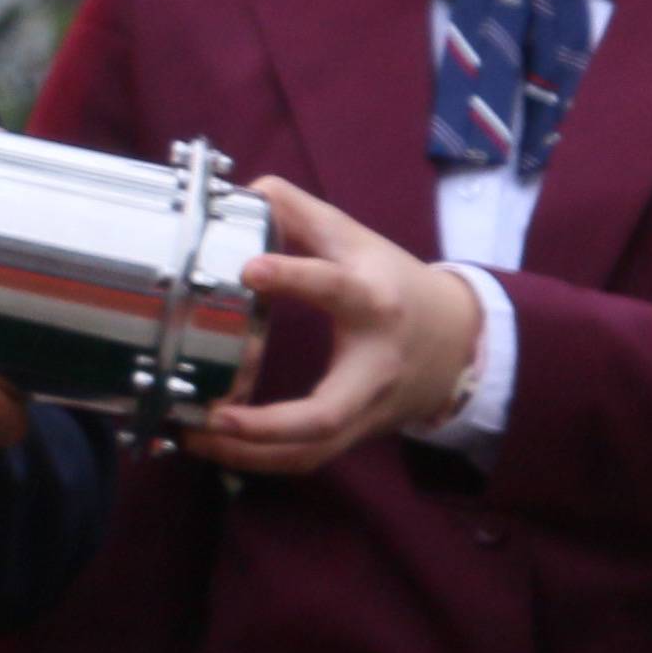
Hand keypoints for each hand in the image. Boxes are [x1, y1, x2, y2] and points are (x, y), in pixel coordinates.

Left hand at [187, 176, 485, 478]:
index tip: (248, 267)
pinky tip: (213, 446)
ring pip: (308, 452)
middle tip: (212, 415)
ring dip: (248, 454)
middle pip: (325, 414)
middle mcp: (371, 368)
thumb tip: (247, 192)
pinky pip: (303, 459)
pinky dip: (256, 460)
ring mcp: (363, 412)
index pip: (336, 289)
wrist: (458, 345)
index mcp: (373, 303)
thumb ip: (302, 213)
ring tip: (192, 435)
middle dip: (267, 425)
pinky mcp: (352, 436)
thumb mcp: (356, 239)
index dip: (295, 277)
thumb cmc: (396, 286)